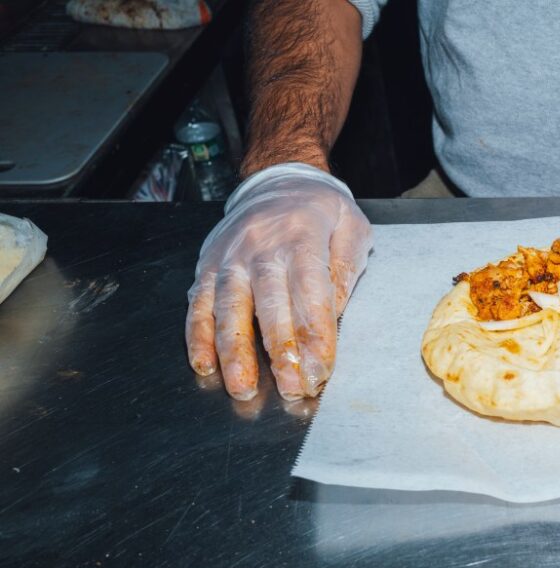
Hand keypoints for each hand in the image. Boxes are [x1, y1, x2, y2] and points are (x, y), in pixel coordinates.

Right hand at [186, 163, 372, 400]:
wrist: (277, 178)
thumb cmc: (320, 211)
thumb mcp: (351, 226)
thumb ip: (346, 267)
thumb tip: (335, 312)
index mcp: (301, 237)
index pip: (310, 292)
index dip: (315, 334)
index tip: (321, 368)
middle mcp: (260, 247)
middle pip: (269, 304)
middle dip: (279, 351)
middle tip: (290, 387)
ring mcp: (229, 257)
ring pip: (228, 308)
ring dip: (234, 352)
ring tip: (243, 387)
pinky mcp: (206, 265)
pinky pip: (198, 304)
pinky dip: (198, 337)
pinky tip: (204, 365)